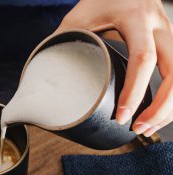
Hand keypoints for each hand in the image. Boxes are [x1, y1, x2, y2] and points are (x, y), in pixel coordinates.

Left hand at [57, 0, 172, 136]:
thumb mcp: (77, 17)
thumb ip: (63, 43)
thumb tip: (42, 76)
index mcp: (135, 17)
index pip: (143, 58)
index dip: (134, 90)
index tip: (121, 115)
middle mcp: (158, 25)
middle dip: (160, 107)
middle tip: (138, 129)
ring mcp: (168, 33)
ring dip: (168, 107)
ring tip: (146, 128)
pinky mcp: (168, 42)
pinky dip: (171, 97)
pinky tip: (157, 114)